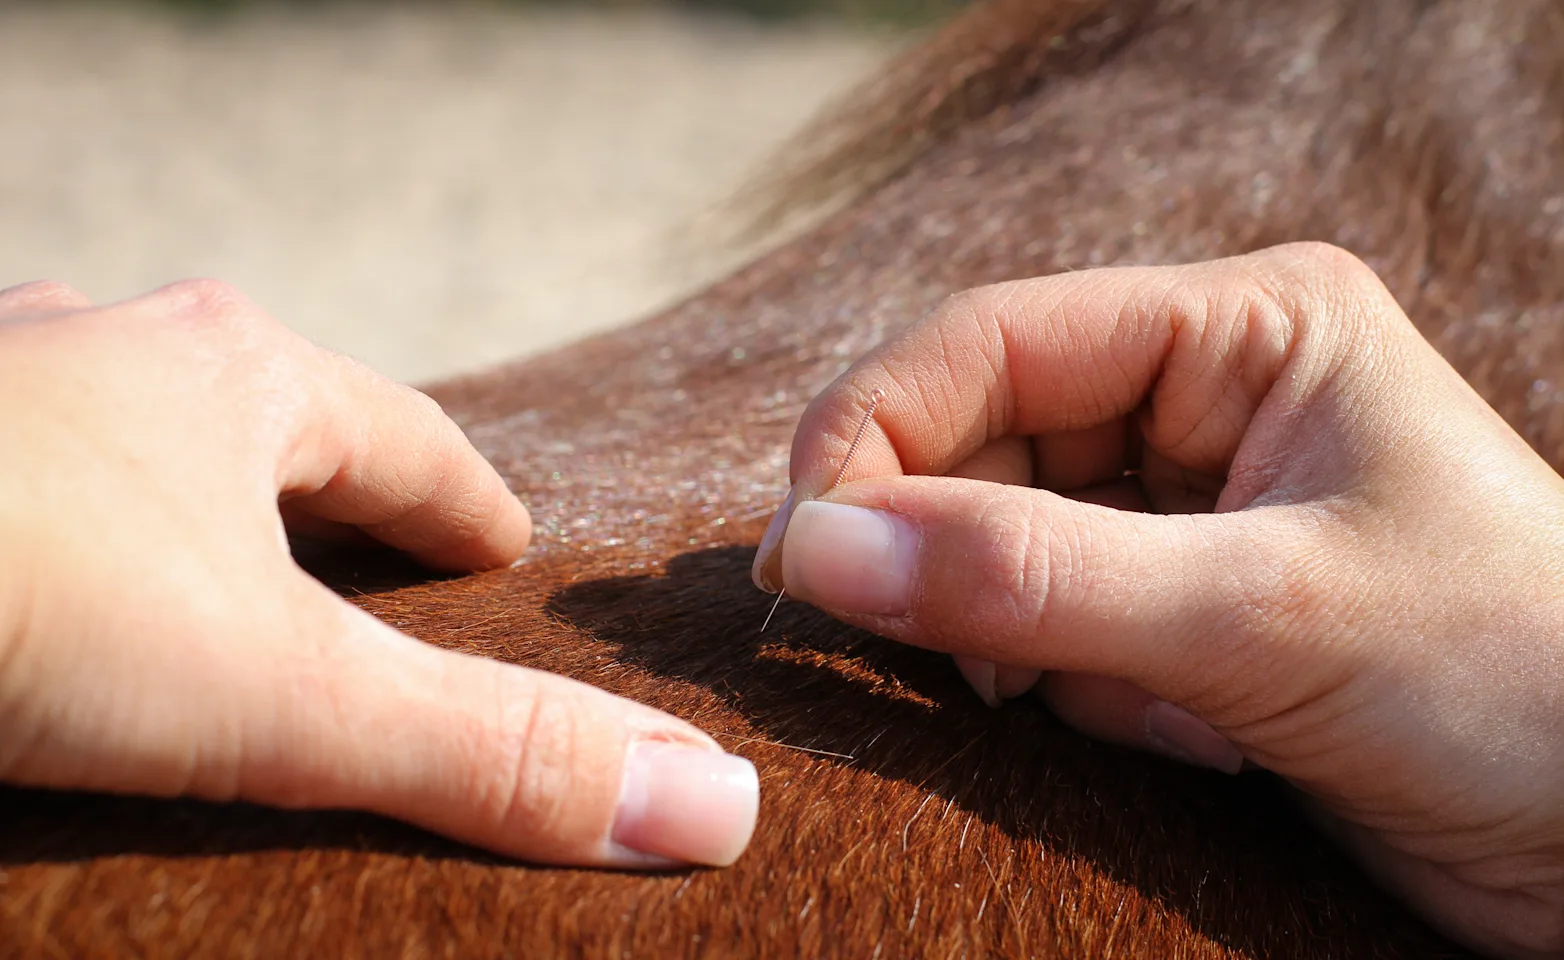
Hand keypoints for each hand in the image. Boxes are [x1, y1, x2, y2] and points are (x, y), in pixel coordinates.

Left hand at [0, 280, 756, 868]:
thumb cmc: (13, 588)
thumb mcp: (280, 696)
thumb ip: (486, 754)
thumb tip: (712, 806)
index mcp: (232, 372)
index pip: (407, 440)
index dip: (467, 504)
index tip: (505, 555)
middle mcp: (108, 356)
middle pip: (267, 432)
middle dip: (327, 508)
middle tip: (376, 593)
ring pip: (127, 453)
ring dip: (179, 516)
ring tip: (206, 604)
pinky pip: (18, 501)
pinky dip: (57, 552)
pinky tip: (36, 615)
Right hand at [752, 243, 1563, 956]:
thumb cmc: (1513, 685)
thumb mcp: (1259, 615)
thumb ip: (1030, 576)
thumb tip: (819, 548)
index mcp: (1249, 328)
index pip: (995, 341)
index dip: (877, 431)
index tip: (805, 548)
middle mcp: (1210, 397)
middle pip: (983, 440)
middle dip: (944, 547)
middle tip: (912, 647)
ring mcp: (1193, 505)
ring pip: (1004, 540)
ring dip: (1020, 635)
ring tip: (1126, 710)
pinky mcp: (1185, 606)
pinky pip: (1051, 623)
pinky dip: (1070, 688)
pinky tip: (1178, 739)